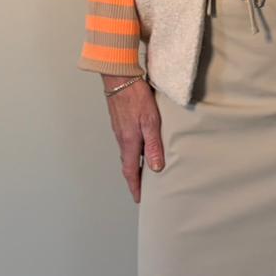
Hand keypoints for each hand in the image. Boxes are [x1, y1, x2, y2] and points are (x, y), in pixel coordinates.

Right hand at [102, 77, 163, 203]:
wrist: (119, 77)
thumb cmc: (136, 96)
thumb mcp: (150, 121)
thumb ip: (153, 145)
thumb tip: (156, 168)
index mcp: (129, 142)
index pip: (131, 171)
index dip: (135, 186)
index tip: (139, 198)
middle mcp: (122, 139)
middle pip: (127, 164)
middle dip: (134, 178)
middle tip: (141, 189)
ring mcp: (119, 130)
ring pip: (127, 153)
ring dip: (134, 165)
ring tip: (144, 172)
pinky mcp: (120, 122)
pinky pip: (126, 142)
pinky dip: (133, 151)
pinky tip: (141, 147)